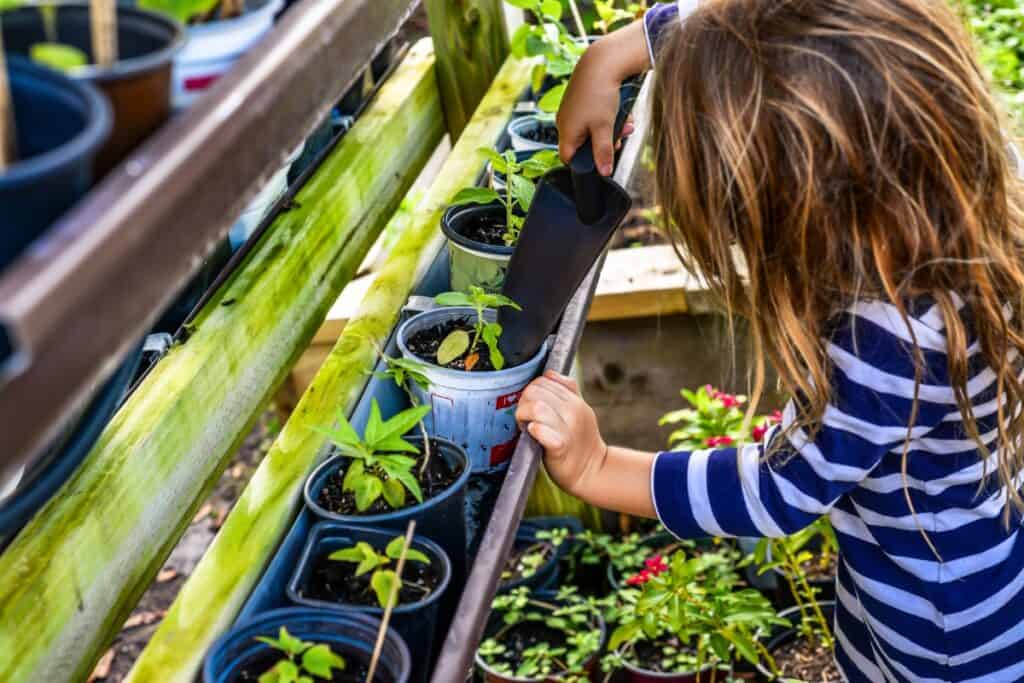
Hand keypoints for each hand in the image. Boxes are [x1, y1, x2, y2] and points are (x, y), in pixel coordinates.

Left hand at [516, 370, 606, 495]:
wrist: (593, 471)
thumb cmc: (580, 442)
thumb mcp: (580, 411)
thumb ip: (566, 391)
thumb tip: (549, 374)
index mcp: (575, 400)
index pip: (544, 380)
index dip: (532, 390)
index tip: (531, 405)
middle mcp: (574, 411)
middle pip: (536, 391)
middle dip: (524, 402)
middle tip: (524, 417)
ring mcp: (568, 428)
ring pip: (537, 407)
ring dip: (524, 414)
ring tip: (524, 424)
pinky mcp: (560, 447)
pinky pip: (542, 431)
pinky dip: (534, 430)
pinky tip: (533, 433)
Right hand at [556, 19, 648, 173]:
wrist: (602, 61)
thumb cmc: (599, 93)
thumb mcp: (604, 127)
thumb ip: (603, 152)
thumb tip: (604, 172)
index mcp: (566, 131)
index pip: (569, 158)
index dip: (585, 163)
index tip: (601, 160)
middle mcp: (565, 121)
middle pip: (584, 144)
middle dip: (605, 143)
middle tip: (619, 139)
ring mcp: (573, 110)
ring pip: (593, 129)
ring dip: (611, 130)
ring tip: (625, 124)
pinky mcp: (582, 99)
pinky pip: (595, 116)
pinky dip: (609, 116)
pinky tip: (621, 111)